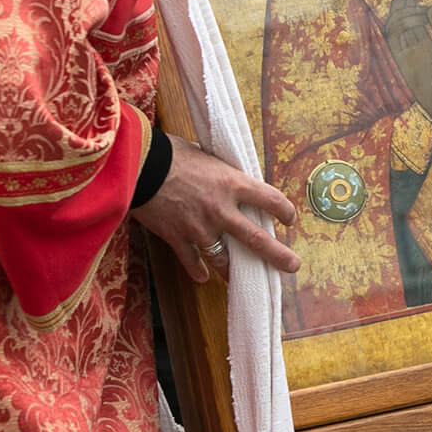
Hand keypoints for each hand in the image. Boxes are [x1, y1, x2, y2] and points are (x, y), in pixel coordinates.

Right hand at [132, 137, 300, 283]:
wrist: (138, 165)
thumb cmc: (173, 153)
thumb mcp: (208, 156)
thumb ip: (224, 173)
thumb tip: (233, 180)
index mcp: (233, 183)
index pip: (272, 200)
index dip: (285, 211)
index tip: (289, 219)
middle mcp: (222, 209)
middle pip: (257, 239)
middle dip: (278, 255)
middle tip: (292, 266)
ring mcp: (200, 228)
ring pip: (224, 259)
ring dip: (234, 270)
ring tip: (242, 278)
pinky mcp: (178, 238)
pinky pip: (193, 262)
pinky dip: (199, 271)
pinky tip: (204, 277)